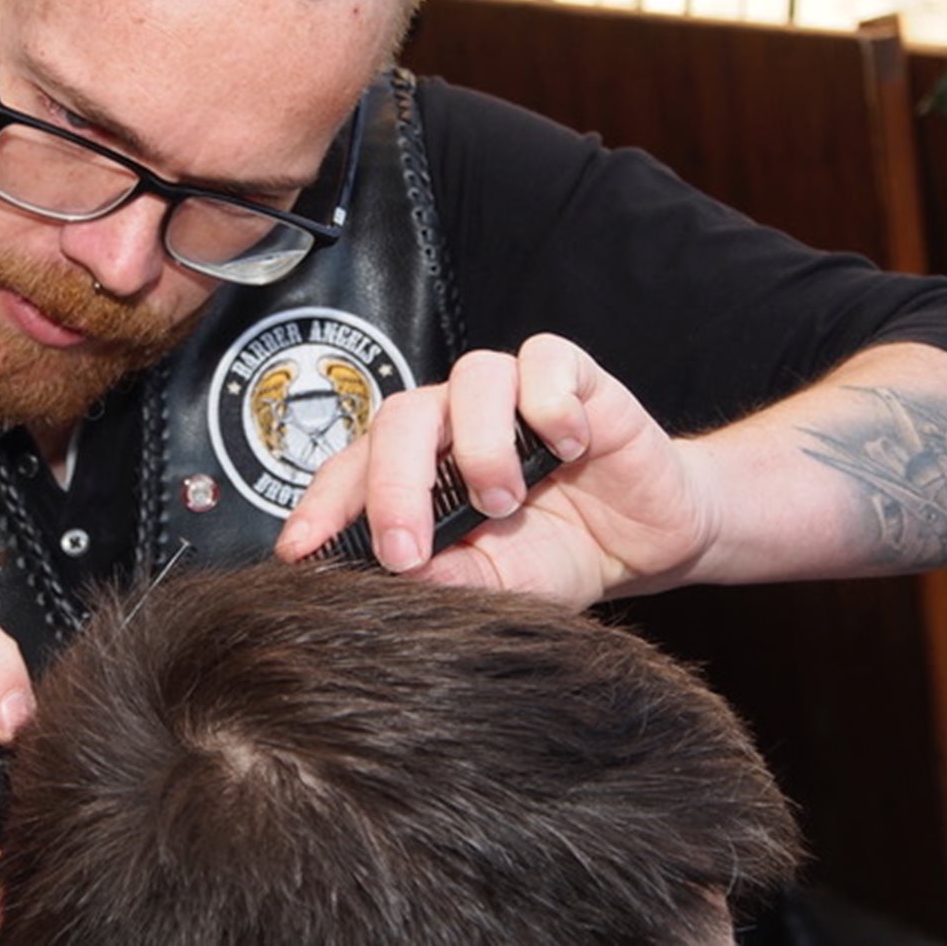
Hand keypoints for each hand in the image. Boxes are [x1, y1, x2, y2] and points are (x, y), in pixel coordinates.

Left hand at [276, 333, 719, 606]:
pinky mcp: (573, 378)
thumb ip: (449, 577)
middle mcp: (455, 422)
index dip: (323, 505)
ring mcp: (512, 394)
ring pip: (470, 379)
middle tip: (405, 549)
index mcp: (419, 469)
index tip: (300, 553)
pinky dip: (550, 403)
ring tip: (504, 501)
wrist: (645, 541)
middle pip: (401, 418)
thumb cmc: (560, 554)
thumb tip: (397, 574)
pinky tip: (569, 447)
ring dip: (479, 445)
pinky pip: (546, 361)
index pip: (354, 470)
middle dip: (393, 485)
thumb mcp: (500, 585)